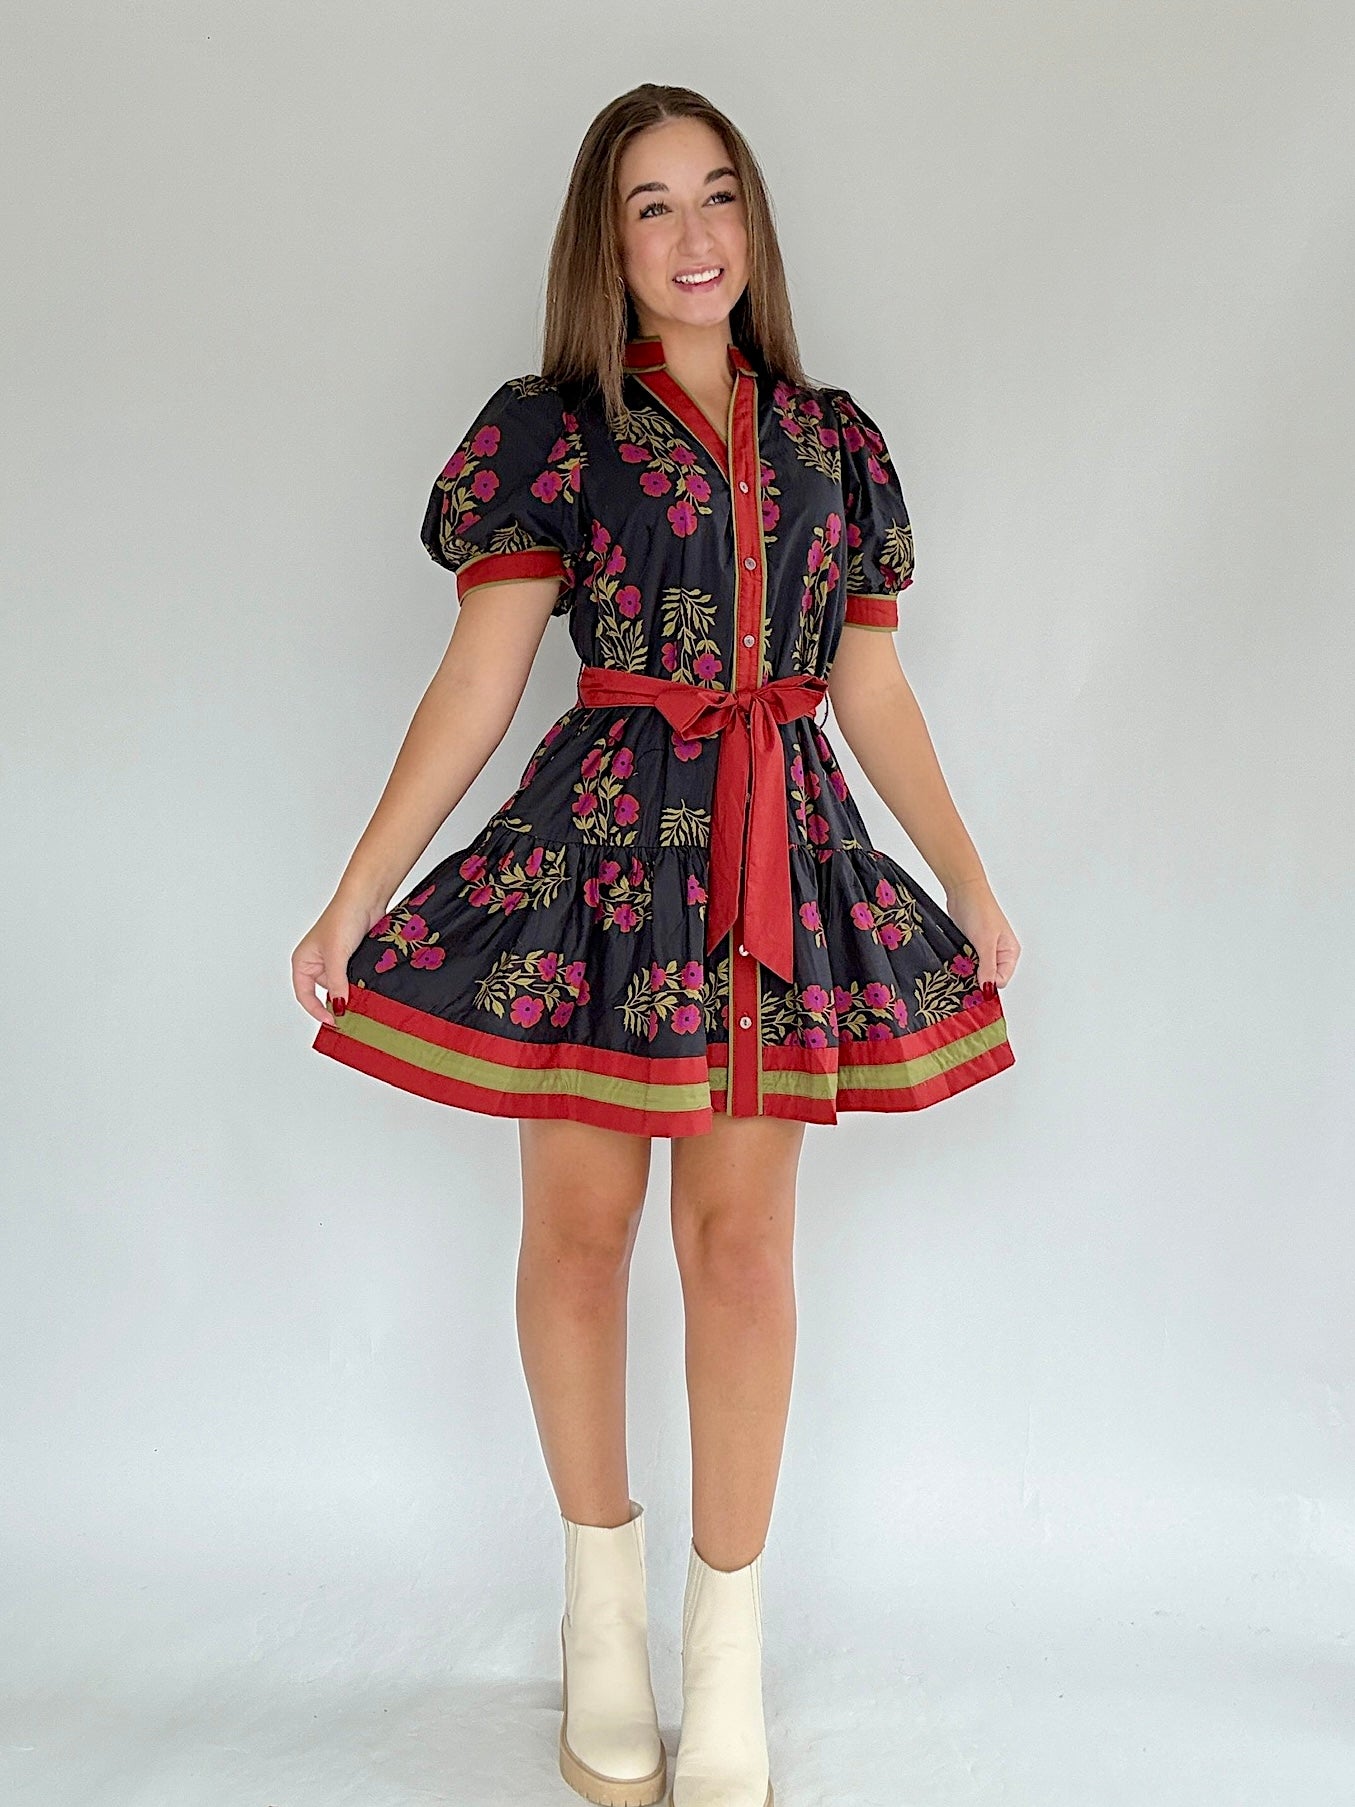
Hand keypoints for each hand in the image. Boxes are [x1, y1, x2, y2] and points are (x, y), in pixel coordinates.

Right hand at [291, 892, 387, 1027]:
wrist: (365, 900)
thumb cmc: (342, 918)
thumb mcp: (336, 955)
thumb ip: (337, 982)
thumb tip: (339, 1005)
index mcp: (303, 961)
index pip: (304, 995)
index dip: (317, 1010)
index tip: (332, 1020)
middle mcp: (317, 963)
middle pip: (325, 992)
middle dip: (338, 1001)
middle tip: (352, 1013)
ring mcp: (335, 961)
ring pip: (342, 986)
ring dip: (351, 992)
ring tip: (362, 998)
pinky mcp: (351, 958)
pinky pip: (353, 977)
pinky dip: (359, 983)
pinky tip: (368, 986)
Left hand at [943, 877, 1019, 991]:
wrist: (963, 891)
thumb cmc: (980, 910)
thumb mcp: (985, 942)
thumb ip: (988, 967)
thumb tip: (988, 988)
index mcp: (1010, 952)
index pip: (1001, 980)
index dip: (987, 984)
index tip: (973, 984)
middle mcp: (999, 953)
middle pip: (989, 977)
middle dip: (976, 978)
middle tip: (964, 973)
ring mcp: (985, 949)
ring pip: (977, 971)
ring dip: (967, 970)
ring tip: (959, 964)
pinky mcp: (972, 945)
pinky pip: (968, 962)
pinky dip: (962, 963)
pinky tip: (956, 959)